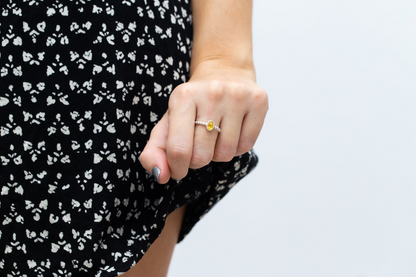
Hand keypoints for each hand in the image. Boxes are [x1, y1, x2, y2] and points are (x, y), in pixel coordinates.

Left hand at [139, 62, 267, 183]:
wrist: (223, 72)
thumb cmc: (193, 104)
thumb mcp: (168, 122)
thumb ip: (155, 151)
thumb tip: (160, 175)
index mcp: (183, 96)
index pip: (178, 150)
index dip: (176, 168)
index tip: (178, 168)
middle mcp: (211, 92)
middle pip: (202, 156)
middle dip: (198, 159)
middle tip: (199, 143)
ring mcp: (237, 95)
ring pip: (225, 154)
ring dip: (218, 153)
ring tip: (216, 133)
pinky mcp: (258, 101)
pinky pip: (245, 147)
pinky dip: (236, 147)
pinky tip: (232, 130)